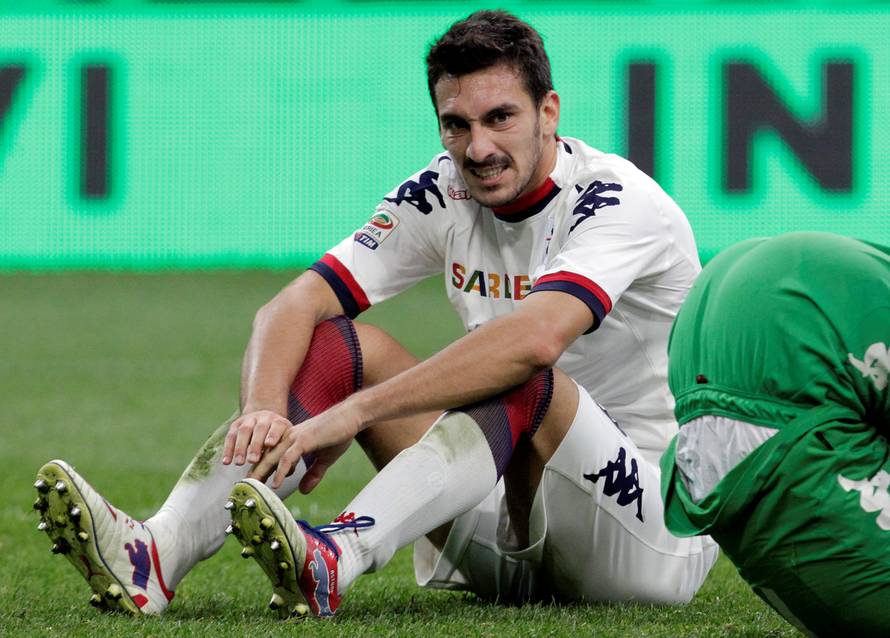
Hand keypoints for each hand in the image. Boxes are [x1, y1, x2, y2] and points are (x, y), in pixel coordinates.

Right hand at [222, 410, 292, 465]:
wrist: (265, 420)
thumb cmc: (279, 439)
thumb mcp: (285, 443)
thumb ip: (286, 456)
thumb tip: (286, 472)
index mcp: (280, 422)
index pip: (277, 426)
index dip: (273, 434)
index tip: (270, 444)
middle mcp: (265, 418)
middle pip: (260, 429)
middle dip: (255, 445)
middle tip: (252, 460)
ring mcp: (250, 419)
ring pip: (244, 431)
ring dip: (240, 448)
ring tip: (239, 463)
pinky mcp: (237, 424)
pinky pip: (231, 436)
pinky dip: (228, 449)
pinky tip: (226, 462)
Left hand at [248, 401, 362, 490]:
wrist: (351, 417)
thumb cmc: (339, 434)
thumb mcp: (325, 459)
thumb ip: (313, 474)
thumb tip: (303, 491)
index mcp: (292, 441)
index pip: (272, 457)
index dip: (262, 471)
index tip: (253, 485)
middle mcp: (289, 438)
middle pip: (267, 457)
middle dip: (255, 473)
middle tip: (244, 489)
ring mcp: (296, 438)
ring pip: (273, 457)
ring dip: (262, 473)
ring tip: (253, 488)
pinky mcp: (304, 440)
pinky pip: (288, 458)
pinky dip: (280, 471)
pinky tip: (276, 483)